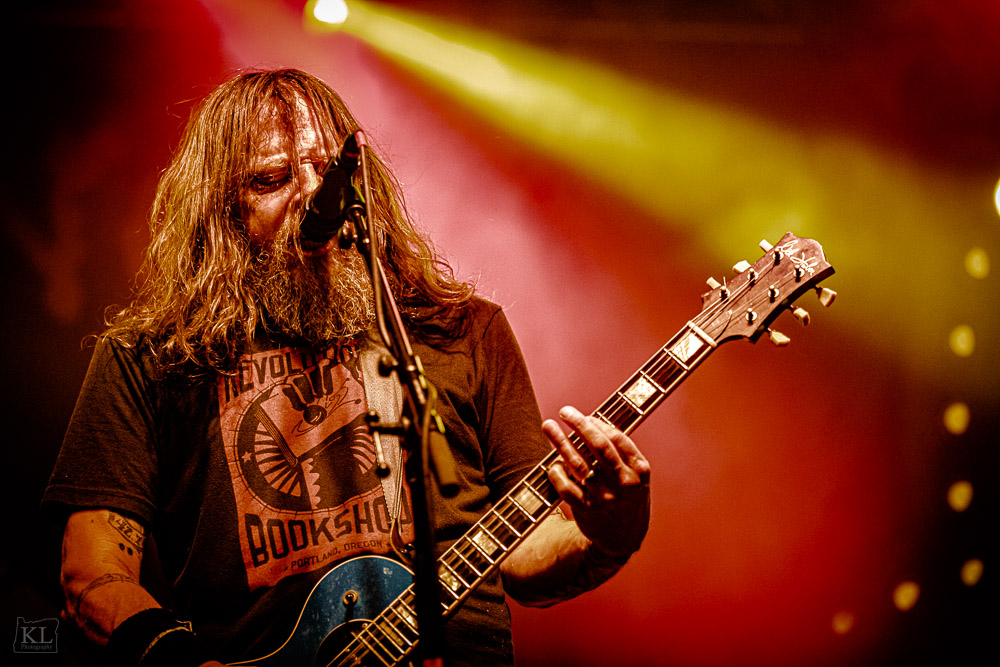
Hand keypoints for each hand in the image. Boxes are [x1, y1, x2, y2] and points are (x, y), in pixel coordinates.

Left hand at [543, 406, 649, 557]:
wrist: (623, 540)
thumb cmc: (628, 501)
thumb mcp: (638, 478)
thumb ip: (623, 454)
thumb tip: (593, 424)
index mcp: (639, 471)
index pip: (616, 438)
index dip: (597, 423)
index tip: (585, 416)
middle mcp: (623, 483)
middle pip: (597, 446)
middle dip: (579, 424)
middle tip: (565, 412)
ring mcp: (604, 497)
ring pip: (577, 462)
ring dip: (559, 441)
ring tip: (548, 426)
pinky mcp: (586, 509)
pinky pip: (565, 486)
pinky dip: (556, 472)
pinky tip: (552, 464)